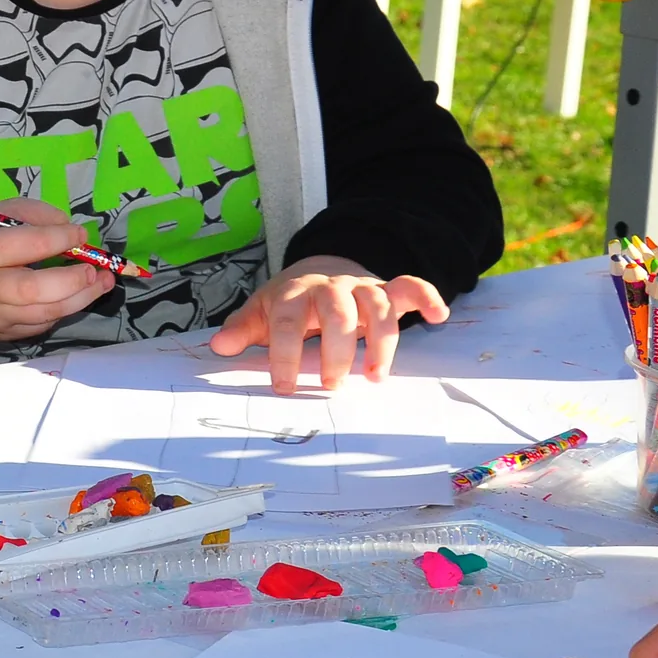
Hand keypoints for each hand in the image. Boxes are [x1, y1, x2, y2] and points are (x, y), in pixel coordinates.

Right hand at [0, 195, 113, 340]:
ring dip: (81, 299)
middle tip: (95, 269)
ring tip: (101, 284)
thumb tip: (68, 228)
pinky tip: (74, 297)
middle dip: (74, 279)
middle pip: (37, 289)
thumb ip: (31, 214)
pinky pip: (41, 325)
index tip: (80, 234)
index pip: (29, 244)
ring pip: (45, 314)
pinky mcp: (3, 334)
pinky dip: (62, 310)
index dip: (62, 239)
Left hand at [207, 256, 446, 393]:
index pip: (287, 322)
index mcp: (294, 293)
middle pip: (337, 313)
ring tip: (376, 377)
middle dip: (335, 351)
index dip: (284, 354)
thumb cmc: (289, 301)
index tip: (283, 387)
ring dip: (380, 341)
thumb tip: (219, 346)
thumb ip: (243, 329)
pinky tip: (439, 316)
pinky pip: (411, 286)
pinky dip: (428, 297)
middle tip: (329, 386)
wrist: (318, 270)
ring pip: (377, 305)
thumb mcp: (261, 312)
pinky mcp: (386, 290)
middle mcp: (330, 288)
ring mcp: (360, 287)